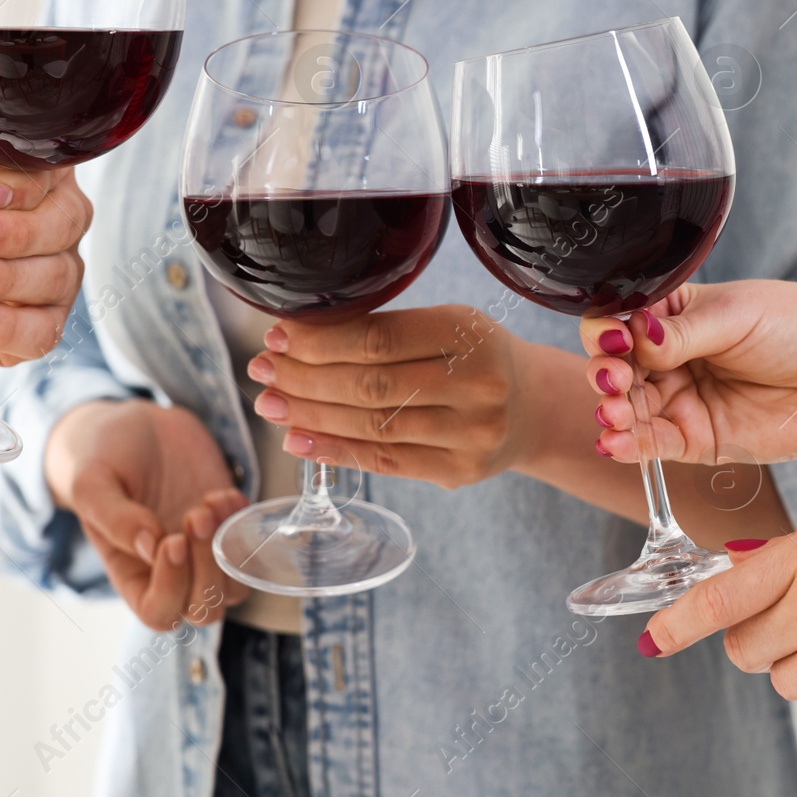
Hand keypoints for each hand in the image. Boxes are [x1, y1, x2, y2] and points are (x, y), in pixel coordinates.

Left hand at [0, 122, 91, 365]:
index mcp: (25, 172)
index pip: (51, 175)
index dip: (20, 188)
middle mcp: (45, 222)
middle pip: (66, 225)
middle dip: (17, 234)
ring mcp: (42, 276)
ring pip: (59, 278)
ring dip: (10, 280)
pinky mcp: (25, 326)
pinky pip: (43, 333)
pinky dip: (10, 328)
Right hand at [46, 399, 249, 629]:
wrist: (138, 427)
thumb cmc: (106, 457)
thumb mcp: (93, 483)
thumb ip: (114, 517)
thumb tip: (149, 547)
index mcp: (131, 574)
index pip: (158, 612)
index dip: (172, 588)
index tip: (173, 541)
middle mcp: (170, 572)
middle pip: (203, 608)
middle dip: (207, 566)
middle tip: (196, 514)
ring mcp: (204, 552)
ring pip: (234, 588)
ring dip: (229, 549)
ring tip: (211, 501)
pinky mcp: (228, 526)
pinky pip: (250, 549)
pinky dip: (245, 526)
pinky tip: (225, 493)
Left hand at [247, 304, 557, 488]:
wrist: (534, 406)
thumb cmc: (474, 356)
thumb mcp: (447, 324)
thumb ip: (387, 330)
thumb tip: (295, 338)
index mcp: (469, 332)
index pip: (378, 338)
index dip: (320, 340)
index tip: (278, 337)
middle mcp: (478, 383)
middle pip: (371, 385)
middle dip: (305, 378)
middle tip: (262, 371)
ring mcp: (472, 433)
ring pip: (374, 426)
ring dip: (311, 416)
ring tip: (272, 404)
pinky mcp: (461, 471)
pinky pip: (386, 461)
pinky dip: (336, 450)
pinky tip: (300, 438)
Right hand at [578, 281, 796, 470]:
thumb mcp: (736, 315)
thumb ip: (679, 333)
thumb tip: (630, 337)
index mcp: (674, 314)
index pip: (618, 320)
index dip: (606, 330)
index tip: (614, 337)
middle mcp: (670, 357)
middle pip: (614, 366)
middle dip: (605, 373)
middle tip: (615, 378)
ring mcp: (681, 399)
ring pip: (628, 408)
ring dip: (613, 410)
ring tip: (616, 410)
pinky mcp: (697, 440)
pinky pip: (652, 444)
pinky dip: (628, 444)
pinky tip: (615, 441)